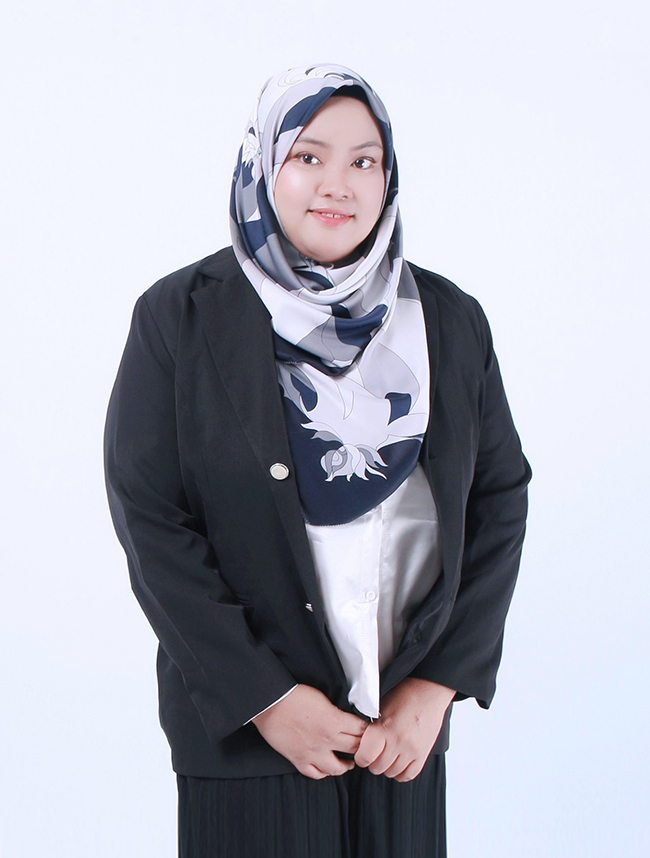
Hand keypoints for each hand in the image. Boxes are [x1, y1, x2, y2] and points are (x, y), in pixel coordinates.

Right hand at [252, 684, 368, 779]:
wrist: (270, 703)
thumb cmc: (293, 695)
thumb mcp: (322, 698)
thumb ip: (335, 711)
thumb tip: (344, 718)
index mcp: (334, 720)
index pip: (361, 730)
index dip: (368, 731)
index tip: (371, 732)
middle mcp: (327, 739)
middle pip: (354, 748)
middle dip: (362, 748)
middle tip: (365, 748)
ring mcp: (313, 752)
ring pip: (338, 768)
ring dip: (347, 765)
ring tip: (350, 762)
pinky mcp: (299, 759)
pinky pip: (315, 774)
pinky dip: (323, 773)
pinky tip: (327, 769)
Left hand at [354, 678, 454, 781]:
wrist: (428, 691)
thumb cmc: (404, 695)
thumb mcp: (380, 707)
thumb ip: (370, 727)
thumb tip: (359, 742)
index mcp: (384, 728)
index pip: (365, 757)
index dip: (360, 756)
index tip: (362, 751)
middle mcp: (398, 742)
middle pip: (377, 768)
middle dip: (373, 761)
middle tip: (375, 751)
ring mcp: (412, 750)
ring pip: (391, 773)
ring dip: (387, 766)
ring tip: (388, 753)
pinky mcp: (423, 755)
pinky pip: (408, 775)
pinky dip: (401, 772)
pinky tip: (398, 761)